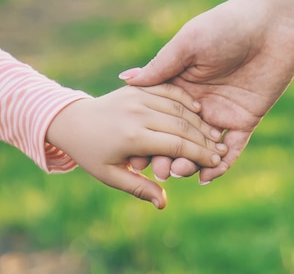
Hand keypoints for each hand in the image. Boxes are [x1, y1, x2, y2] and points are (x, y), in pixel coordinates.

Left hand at [46, 84, 226, 208]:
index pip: (176, 145)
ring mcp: (138, 97)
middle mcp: (137, 113)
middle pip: (182, 125)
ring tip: (215, 133)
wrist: (72, 120)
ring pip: (178, 107)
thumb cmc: (91, 154)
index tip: (215, 163)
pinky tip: (198, 110)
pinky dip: (185, 100)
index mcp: (132, 137)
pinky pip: (168, 90)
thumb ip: (139, 188)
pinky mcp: (138, 88)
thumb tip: (163, 205)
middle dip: (205, 139)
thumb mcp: (111, 176)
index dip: (199, 155)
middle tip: (222, 150)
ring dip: (200, 121)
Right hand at [120, 0, 293, 183]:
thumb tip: (127, 79)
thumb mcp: (188, 43)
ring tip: (181, 172)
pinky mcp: (246, 120)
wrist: (270, 23)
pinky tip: (208, 178)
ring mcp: (222, 113)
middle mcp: (199, 103)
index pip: (159, 117)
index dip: (146, 135)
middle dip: (167, 155)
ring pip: (203, 147)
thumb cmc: (225, 25)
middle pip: (178, 137)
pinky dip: (221, 165)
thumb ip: (161, 66)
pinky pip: (233, 148)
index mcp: (181, 84)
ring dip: (192, 162)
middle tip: (159, 171)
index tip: (133, 154)